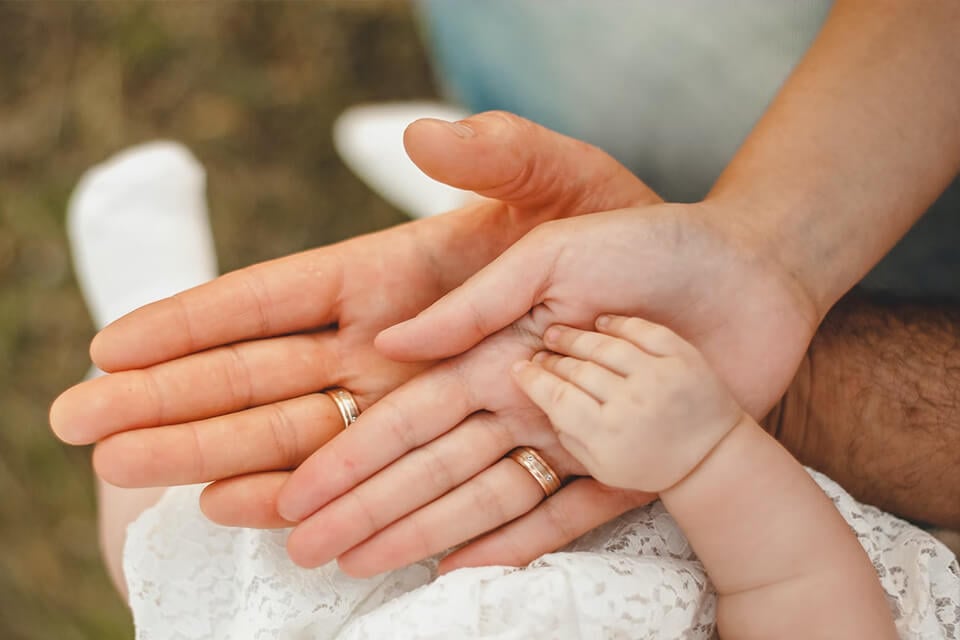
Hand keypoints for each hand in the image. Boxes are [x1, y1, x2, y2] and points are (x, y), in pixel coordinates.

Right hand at [50, 112, 659, 548]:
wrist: (724, 299)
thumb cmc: (643, 233)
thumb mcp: (567, 177)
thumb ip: (494, 156)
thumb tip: (411, 136)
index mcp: (411, 281)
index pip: (283, 302)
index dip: (198, 325)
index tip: (116, 345)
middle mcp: (409, 352)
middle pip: (274, 382)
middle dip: (178, 403)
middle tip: (88, 429)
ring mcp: (446, 409)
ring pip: (320, 443)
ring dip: (233, 462)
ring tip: (147, 484)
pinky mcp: (499, 456)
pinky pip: (407, 488)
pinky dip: (336, 503)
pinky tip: (274, 519)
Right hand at [277, 202, 818, 574]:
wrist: (748, 272)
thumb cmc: (650, 239)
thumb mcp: (554, 241)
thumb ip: (476, 296)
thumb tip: (390, 341)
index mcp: (491, 340)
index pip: (399, 400)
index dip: (341, 439)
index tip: (284, 477)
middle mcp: (516, 394)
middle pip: (421, 458)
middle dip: (356, 499)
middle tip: (295, 541)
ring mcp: (563, 434)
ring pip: (475, 494)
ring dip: (414, 531)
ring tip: (351, 565)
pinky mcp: (617, 465)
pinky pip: (554, 515)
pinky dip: (507, 544)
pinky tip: (453, 572)